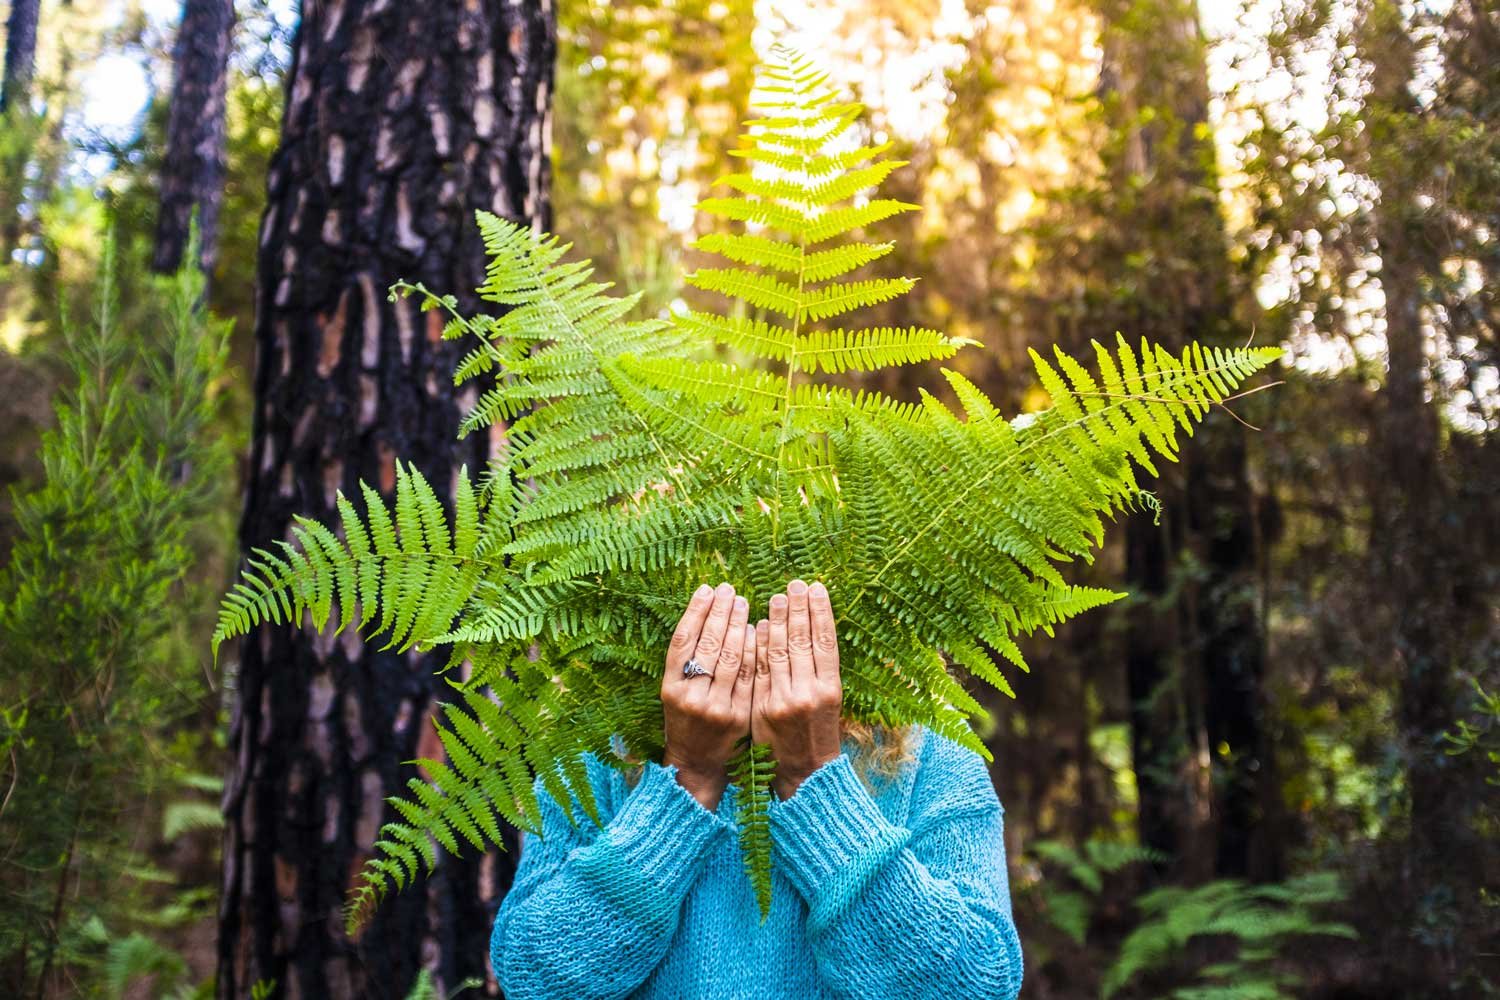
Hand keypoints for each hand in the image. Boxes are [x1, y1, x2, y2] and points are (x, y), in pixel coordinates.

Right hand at [661, 582, 755, 809]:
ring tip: (743, 603)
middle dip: (719, 613)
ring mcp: (715, 706)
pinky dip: (751, 650)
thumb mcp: (674, 692)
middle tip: (729, 590)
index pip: (682, 640)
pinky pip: (747, 676)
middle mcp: (689, 696)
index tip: (707, 589)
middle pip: (707, 644)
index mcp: (669, 686)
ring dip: (737, 626)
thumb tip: (705, 614)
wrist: (697, 763)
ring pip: (729, 657)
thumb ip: (685, 661)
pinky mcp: (738, 715)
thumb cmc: (685, 721)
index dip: (695, 611)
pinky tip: (756, 630)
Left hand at [752, 579, 843, 799]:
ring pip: (779, 652)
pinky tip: (761, 626)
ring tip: (776, 597)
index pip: (826, 641)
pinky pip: (760, 670)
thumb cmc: (818, 734)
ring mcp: (784, 700)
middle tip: (793, 584)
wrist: (804, 773)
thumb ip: (819, 670)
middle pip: (802, 641)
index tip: (816, 588)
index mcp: (831, 689)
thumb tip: (809, 631)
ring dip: (778, 621)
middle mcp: (809, 692)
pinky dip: (760, 646)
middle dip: (798, 609)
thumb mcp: (829, 702)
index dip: (820, 612)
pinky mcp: (763, 708)